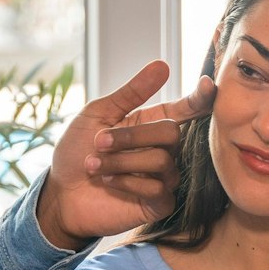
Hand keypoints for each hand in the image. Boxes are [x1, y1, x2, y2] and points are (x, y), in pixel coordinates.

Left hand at [37, 63, 216, 247]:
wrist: (60, 194)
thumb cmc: (76, 152)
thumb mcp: (97, 114)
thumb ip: (131, 92)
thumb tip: (162, 65)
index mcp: (150, 124)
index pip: (185, 110)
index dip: (199, 99)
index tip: (208, 85)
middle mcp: (162, 149)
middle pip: (171, 133)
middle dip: (132, 137)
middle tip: (100, 142)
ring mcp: (163, 177)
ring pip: (161, 161)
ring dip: (121, 161)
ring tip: (94, 165)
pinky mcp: (158, 204)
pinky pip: (159, 189)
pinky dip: (129, 183)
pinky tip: (109, 183)